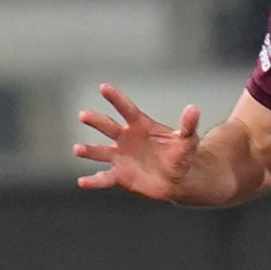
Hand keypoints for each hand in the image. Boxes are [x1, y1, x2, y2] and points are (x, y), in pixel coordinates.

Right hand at [74, 84, 201, 199]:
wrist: (178, 178)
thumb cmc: (181, 154)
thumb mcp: (188, 140)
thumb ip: (187, 125)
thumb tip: (193, 109)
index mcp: (140, 125)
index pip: (126, 109)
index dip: (115, 98)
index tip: (103, 87)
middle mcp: (126, 138)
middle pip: (108, 127)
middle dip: (96, 121)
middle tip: (83, 115)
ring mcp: (120, 157)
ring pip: (100, 152)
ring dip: (89, 150)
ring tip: (77, 149)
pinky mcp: (120, 175)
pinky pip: (104, 177)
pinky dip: (93, 181)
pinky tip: (82, 182)